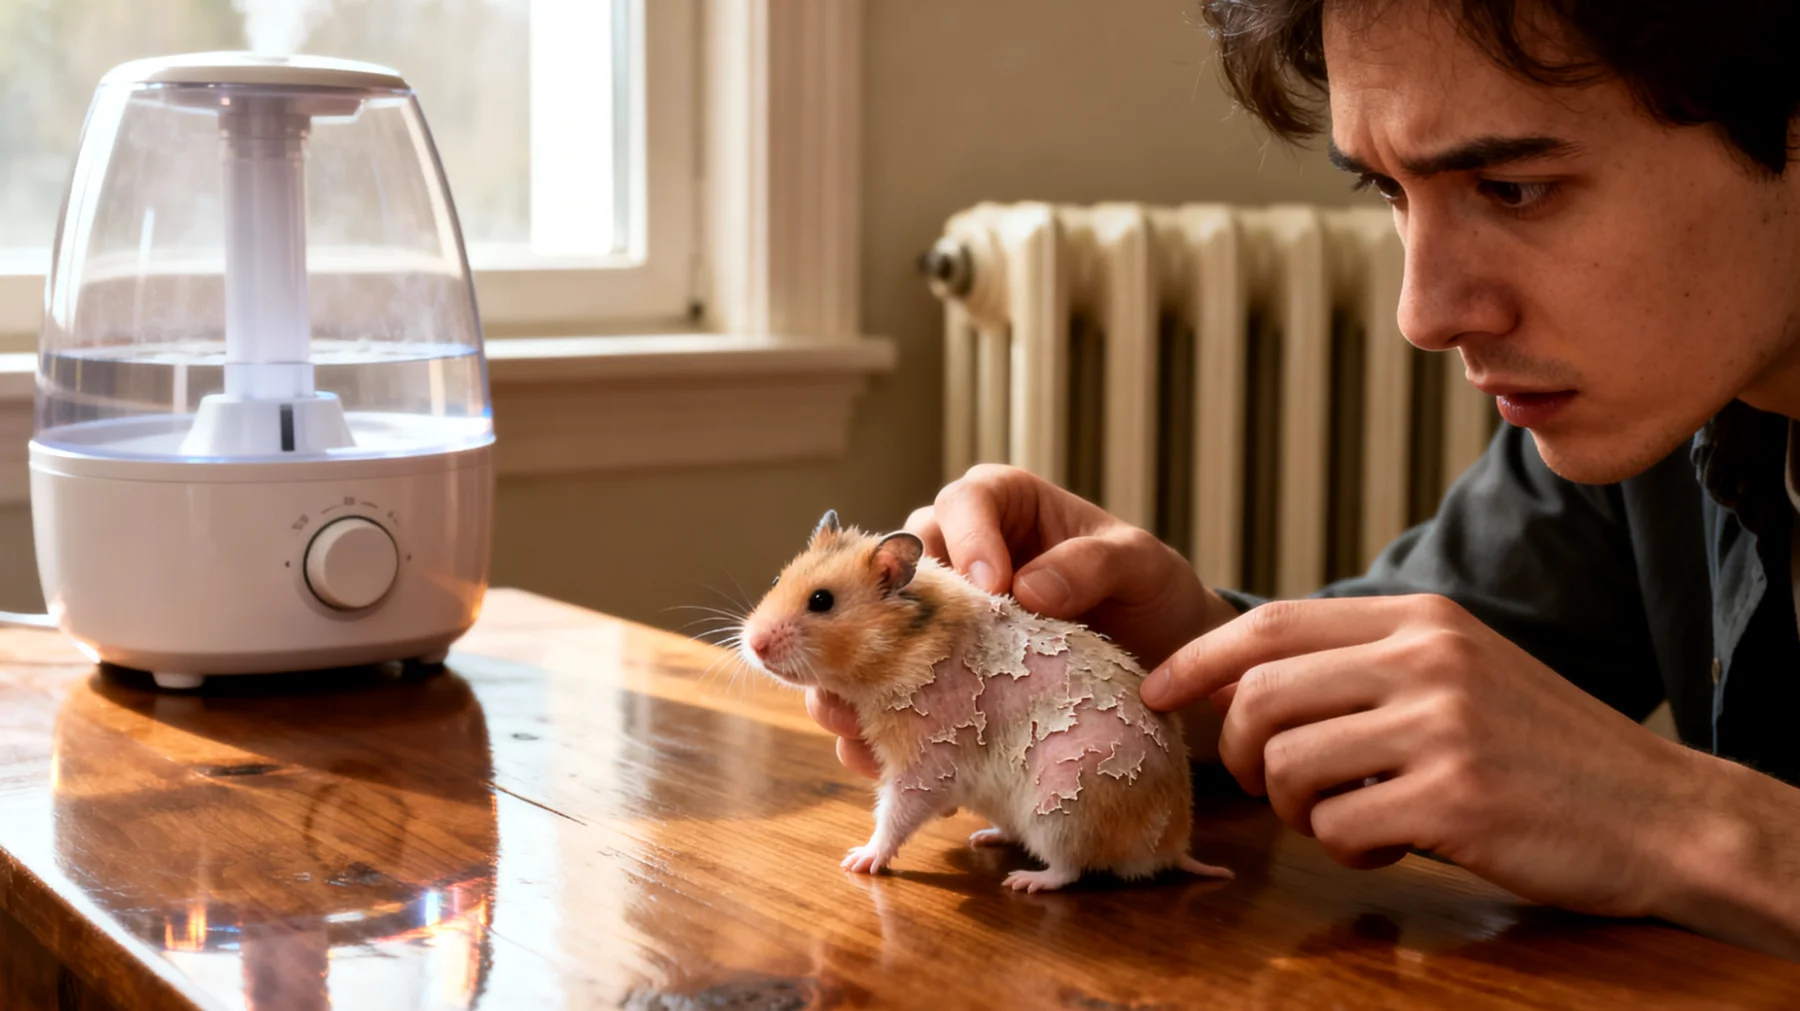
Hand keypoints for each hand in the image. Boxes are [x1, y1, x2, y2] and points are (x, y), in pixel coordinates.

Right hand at [809, 464, 1238, 778]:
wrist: (1161, 664)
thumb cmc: (1148, 594)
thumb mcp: (1140, 566)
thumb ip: (1092, 564)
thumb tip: (1027, 587)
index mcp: (1000, 505)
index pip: (962, 506)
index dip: (966, 540)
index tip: (994, 587)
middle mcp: (953, 552)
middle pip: (891, 569)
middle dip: (879, 613)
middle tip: (888, 652)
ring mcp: (934, 616)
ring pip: (868, 635)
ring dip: (850, 678)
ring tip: (849, 712)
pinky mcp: (933, 675)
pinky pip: (886, 694)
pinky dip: (875, 727)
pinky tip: (873, 755)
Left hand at [1140, 593, 1732, 920]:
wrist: (1663, 814)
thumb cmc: (1544, 750)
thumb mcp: (1459, 671)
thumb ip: (1366, 665)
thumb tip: (1244, 682)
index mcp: (1422, 618)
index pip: (1271, 623)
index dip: (1198, 661)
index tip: (1157, 691)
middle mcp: (1427, 658)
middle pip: (1260, 696)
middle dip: (1237, 752)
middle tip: (1266, 784)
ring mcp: (1442, 726)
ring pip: (1286, 765)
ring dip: (1293, 809)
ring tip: (1344, 816)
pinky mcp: (1455, 800)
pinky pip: (1336, 828)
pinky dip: (1347, 848)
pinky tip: (1393, 843)